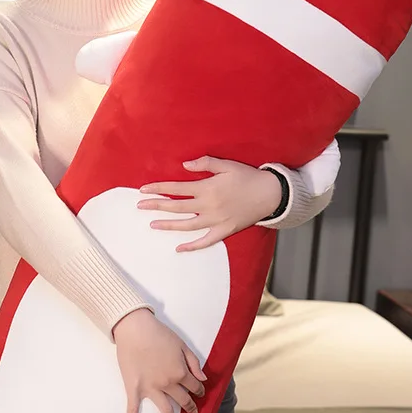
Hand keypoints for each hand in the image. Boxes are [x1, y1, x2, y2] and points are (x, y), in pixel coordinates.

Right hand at [112, 309, 207, 412]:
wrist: (135, 329)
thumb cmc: (159, 334)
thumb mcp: (182, 345)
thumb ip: (194, 363)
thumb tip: (203, 379)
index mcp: (180, 372)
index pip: (194, 386)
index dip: (199, 390)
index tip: (200, 393)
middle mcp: (167, 384)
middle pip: (183, 400)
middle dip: (190, 406)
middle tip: (193, 412)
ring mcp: (150, 389)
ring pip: (165, 410)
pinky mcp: (134, 389)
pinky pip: (132, 410)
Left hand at [137, 156, 280, 251]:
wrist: (271, 194)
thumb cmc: (248, 177)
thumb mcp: (227, 165)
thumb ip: (205, 164)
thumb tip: (184, 165)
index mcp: (207, 188)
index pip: (176, 189)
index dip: (158, 188)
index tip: (143, 190)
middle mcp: (209, 206)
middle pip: (176, 207)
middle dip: (156, 206)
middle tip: (140, 206)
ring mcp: (216, 220)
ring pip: (187, 225)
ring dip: (168, 225)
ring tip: (153, 224)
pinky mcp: (225, 231)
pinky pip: (205, 241)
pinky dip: (192, 246)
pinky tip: (179, 248)